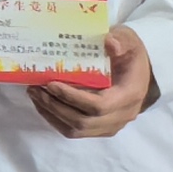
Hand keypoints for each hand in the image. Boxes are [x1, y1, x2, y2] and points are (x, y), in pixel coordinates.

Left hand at [31, 28, 155, 138]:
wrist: (137, 68)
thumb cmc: (129, 53)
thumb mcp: (128, 40)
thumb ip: (121, 40)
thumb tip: (109, 42)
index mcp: (129, 95)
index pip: (99, 105)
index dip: (73, 97)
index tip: (51, 84)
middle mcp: (122, 115)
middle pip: (84, 122)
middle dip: (55, 107)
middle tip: (35, 89)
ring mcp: (111, 124)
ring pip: (77, 130)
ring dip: (52, 114)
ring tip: (35, 94)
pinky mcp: (101, 127)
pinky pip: (76, 131)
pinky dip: (56, 120)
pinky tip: (43, 104)